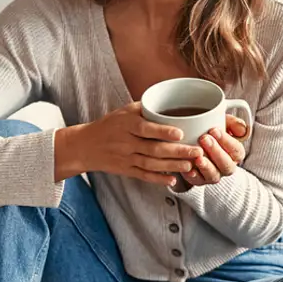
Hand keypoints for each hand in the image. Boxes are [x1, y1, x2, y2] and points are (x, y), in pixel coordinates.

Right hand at [58, 101, 205, 186]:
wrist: (85, 146)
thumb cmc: (109, 125)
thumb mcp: (123, 111)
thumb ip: (146, 108)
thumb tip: (171, 100)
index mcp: (126, 125)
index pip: (146, 128)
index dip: (163, 132)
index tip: (180, 133)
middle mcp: (126, 142)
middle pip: (154, 149)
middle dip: (177, 152)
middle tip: (197, 152)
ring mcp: (126, 158)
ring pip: (151, 164)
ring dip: (172, 166)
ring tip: (190, 165)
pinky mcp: (126, 170)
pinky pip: (143, 176)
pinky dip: (158, 179)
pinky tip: (172, 180)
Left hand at [179, 114, 248, 186]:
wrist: (193, 141)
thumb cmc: (211, 131)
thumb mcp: (223, 123)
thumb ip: (234, 123)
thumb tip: (242, 130)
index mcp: (235, 154)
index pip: (236, 150)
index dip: (226, 141)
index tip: (213, 130)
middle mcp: (227, 167)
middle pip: (226, 164)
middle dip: (216, 152)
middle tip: (204, 138)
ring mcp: (214, 175)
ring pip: (214, 175)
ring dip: (206, 166)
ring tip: (198, 157)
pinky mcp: (200, 180)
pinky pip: (198, 181)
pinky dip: (194, 176)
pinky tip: (189, 169)